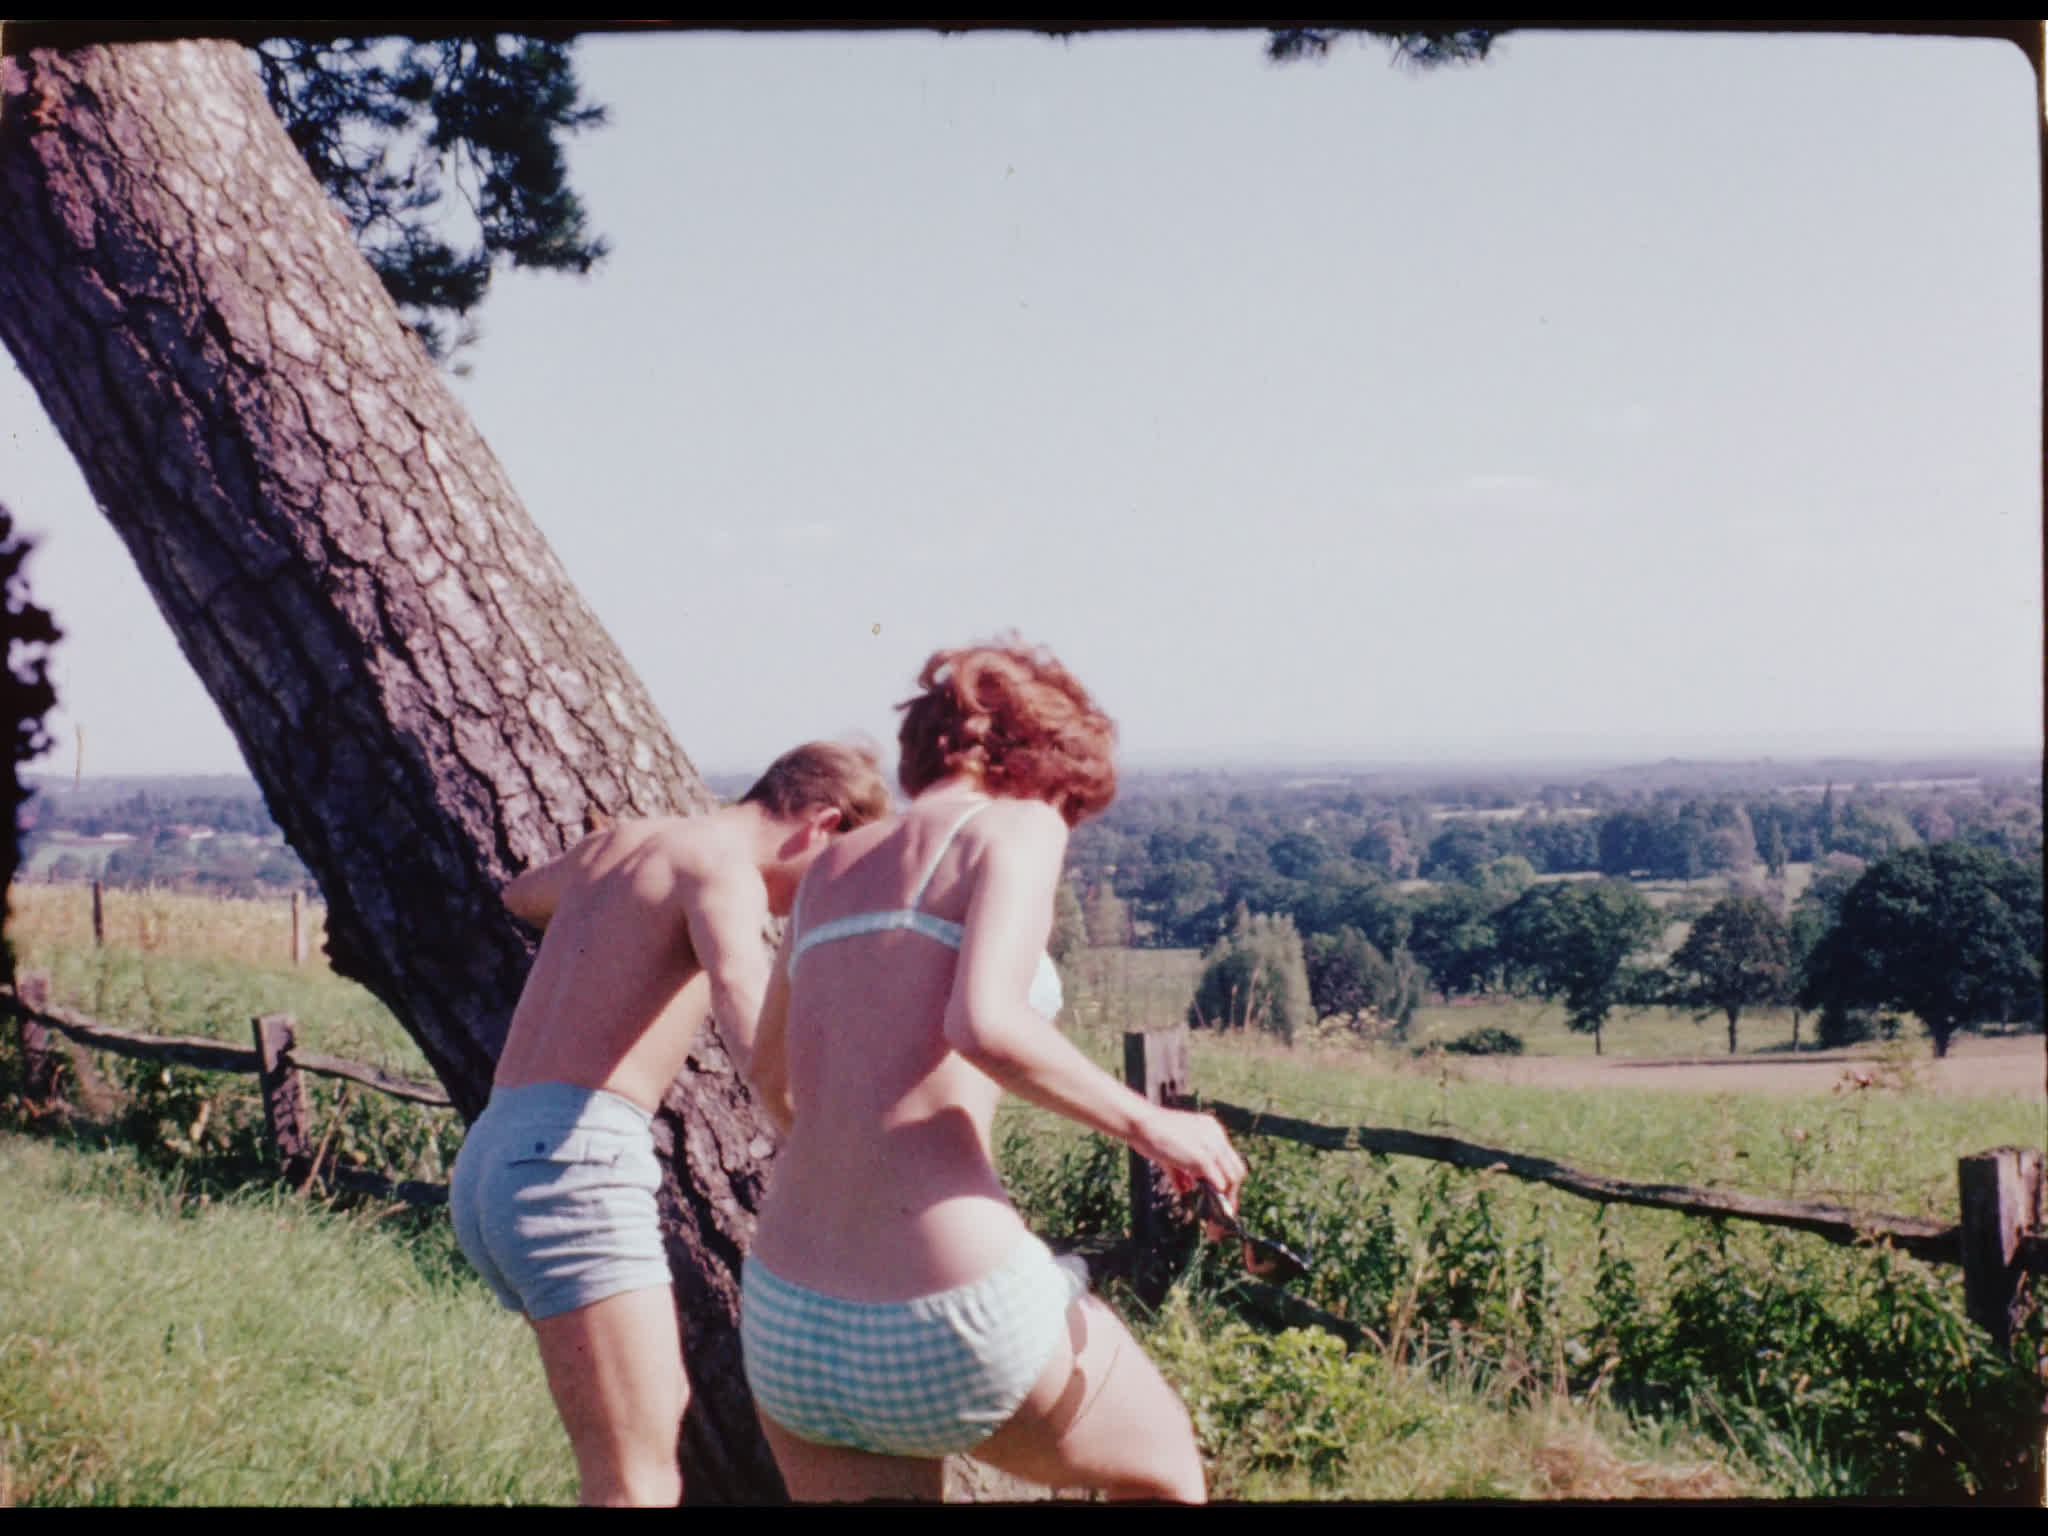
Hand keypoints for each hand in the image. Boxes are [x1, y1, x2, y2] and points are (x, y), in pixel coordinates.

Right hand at [1130, 1104, 1245, 1218]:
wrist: (1140, 1122)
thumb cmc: (1150, 1133)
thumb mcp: (1171, 1152)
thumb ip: (1181, 1171)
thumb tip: (1185, 1189)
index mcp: (1211, 1130)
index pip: (1230, 1159)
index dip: (1229, 1180)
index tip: (1225, 1196)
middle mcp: (1216, 1135)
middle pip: (1237, 1169)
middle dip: (1232, 1191)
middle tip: (1225, 1208)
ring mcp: (1211, 1145)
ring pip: (1232, 1176)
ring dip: (1226, 1196)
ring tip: (1219, 1210)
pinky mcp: (1201, 1157)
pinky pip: (1218, 1180)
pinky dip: (1217, 1194)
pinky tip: (1211, 1203)